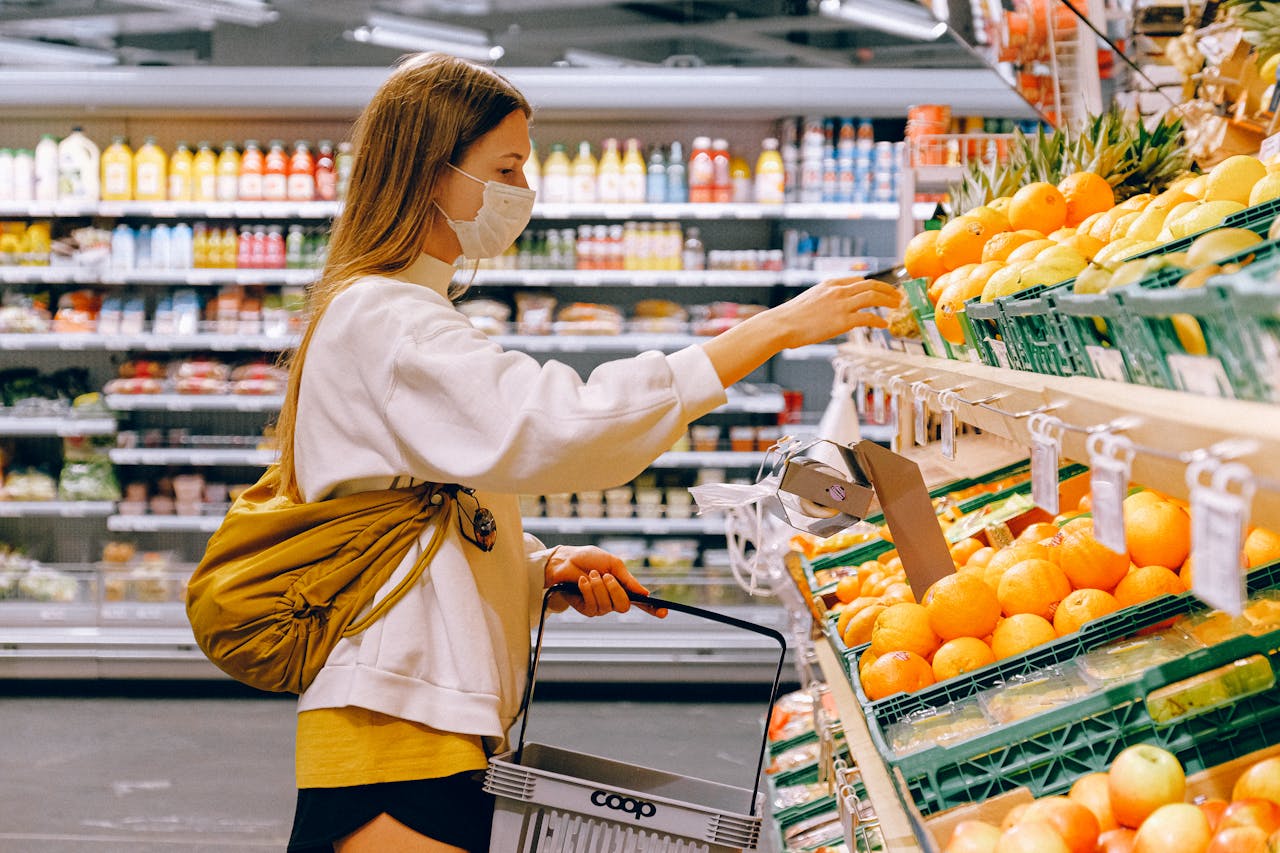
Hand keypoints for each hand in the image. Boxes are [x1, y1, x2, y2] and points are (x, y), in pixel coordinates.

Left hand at [544, 546, 666, 617]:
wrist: (565, 560)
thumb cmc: (588, 559)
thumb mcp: (612, 564)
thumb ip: (627, 579)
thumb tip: (645, 593)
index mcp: (623, 587)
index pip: (641, 602)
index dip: (653, 609)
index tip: (664, 612)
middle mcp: (613, 599)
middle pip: (624, 606)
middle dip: (615, 590)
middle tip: (605, 576)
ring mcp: (600, 606)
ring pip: (607, 605)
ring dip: (598, 587)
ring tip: (590, 575)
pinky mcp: (586, 609)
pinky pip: (593, 605)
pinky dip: (588, 590)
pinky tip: (582, 581)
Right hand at [700, 277, 901, 387]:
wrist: (782, 325)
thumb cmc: (790, 317)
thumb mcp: (809, 300)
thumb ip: (823, 300)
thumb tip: (829, 309)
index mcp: (830, 284)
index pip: (858, 280)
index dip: (873, 284)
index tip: (881, 289)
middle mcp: (838, 291)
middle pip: (870, 284)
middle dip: (887, 289)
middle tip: (897, 295)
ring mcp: (841, 304)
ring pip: (873, 297)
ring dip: (888, 300)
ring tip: (897, 306)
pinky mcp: (843, 320)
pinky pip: (868, 318)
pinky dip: (879, 321)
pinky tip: (884, 325)